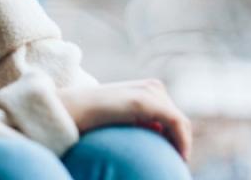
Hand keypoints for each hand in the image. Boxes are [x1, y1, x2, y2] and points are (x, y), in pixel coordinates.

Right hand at [57, 79, 192, 161]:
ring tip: (178, 161)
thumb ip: (134, 125)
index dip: (178, 137)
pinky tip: (180, 157)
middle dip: (182, 140)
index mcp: (145, 90)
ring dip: (183, 143)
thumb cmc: (86, 120)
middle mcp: (150, 87)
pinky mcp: (145, 102)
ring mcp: (148, 92)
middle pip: (178, 119)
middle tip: (179, 162)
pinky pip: (177, 123)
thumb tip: (150, 141)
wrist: (67, 111)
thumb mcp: (118, 122)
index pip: (172, 116)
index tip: (177, 157)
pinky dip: (182, 141)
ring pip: (180, 122)